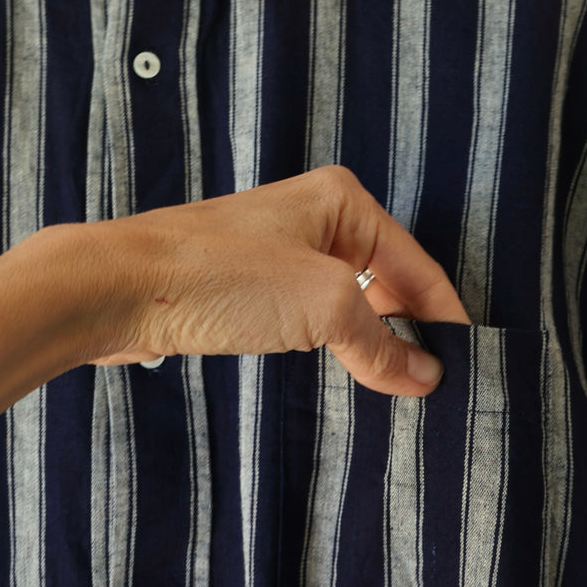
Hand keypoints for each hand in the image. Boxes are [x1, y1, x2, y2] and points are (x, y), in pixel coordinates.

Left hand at [74, 165, 469, 395]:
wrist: (118, 286)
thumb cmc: (219, 274)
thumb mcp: (322, 304)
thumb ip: (380, 342)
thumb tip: (425, 376)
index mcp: (343, 202)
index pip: (417, 265)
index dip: (444, 317)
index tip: (468, 365)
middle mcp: (316, 217)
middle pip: (387, 280)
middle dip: (409, 329)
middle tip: (435, 384)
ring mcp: (281, 250)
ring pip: (350, 299)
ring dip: (372, 339)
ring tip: (397, 385)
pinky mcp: (252, 285)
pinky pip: (313, 313)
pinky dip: (335, 342)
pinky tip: (346, 371)